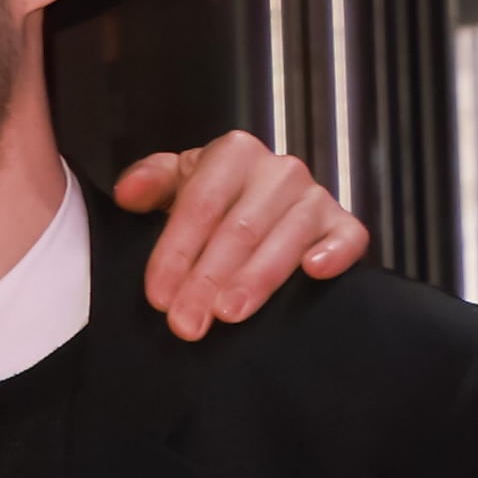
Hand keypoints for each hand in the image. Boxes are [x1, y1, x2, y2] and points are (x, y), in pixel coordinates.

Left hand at [114, 135, 369, 338]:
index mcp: (233, 154)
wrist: (249, 204)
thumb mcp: (173, 184)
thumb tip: (129, 191)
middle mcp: (278, 171)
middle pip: (240, 229)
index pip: (200, 206)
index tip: (159, 296)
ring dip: (257, 278)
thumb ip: (150, 182)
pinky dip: (335, 252)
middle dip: (207, 280)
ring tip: (230, 313)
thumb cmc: (206, 199)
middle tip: (186, 322)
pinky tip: (315, 272)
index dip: (176, 253)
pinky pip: (349, 237)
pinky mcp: (342, 224)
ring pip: (287, 238)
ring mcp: (314, 197)